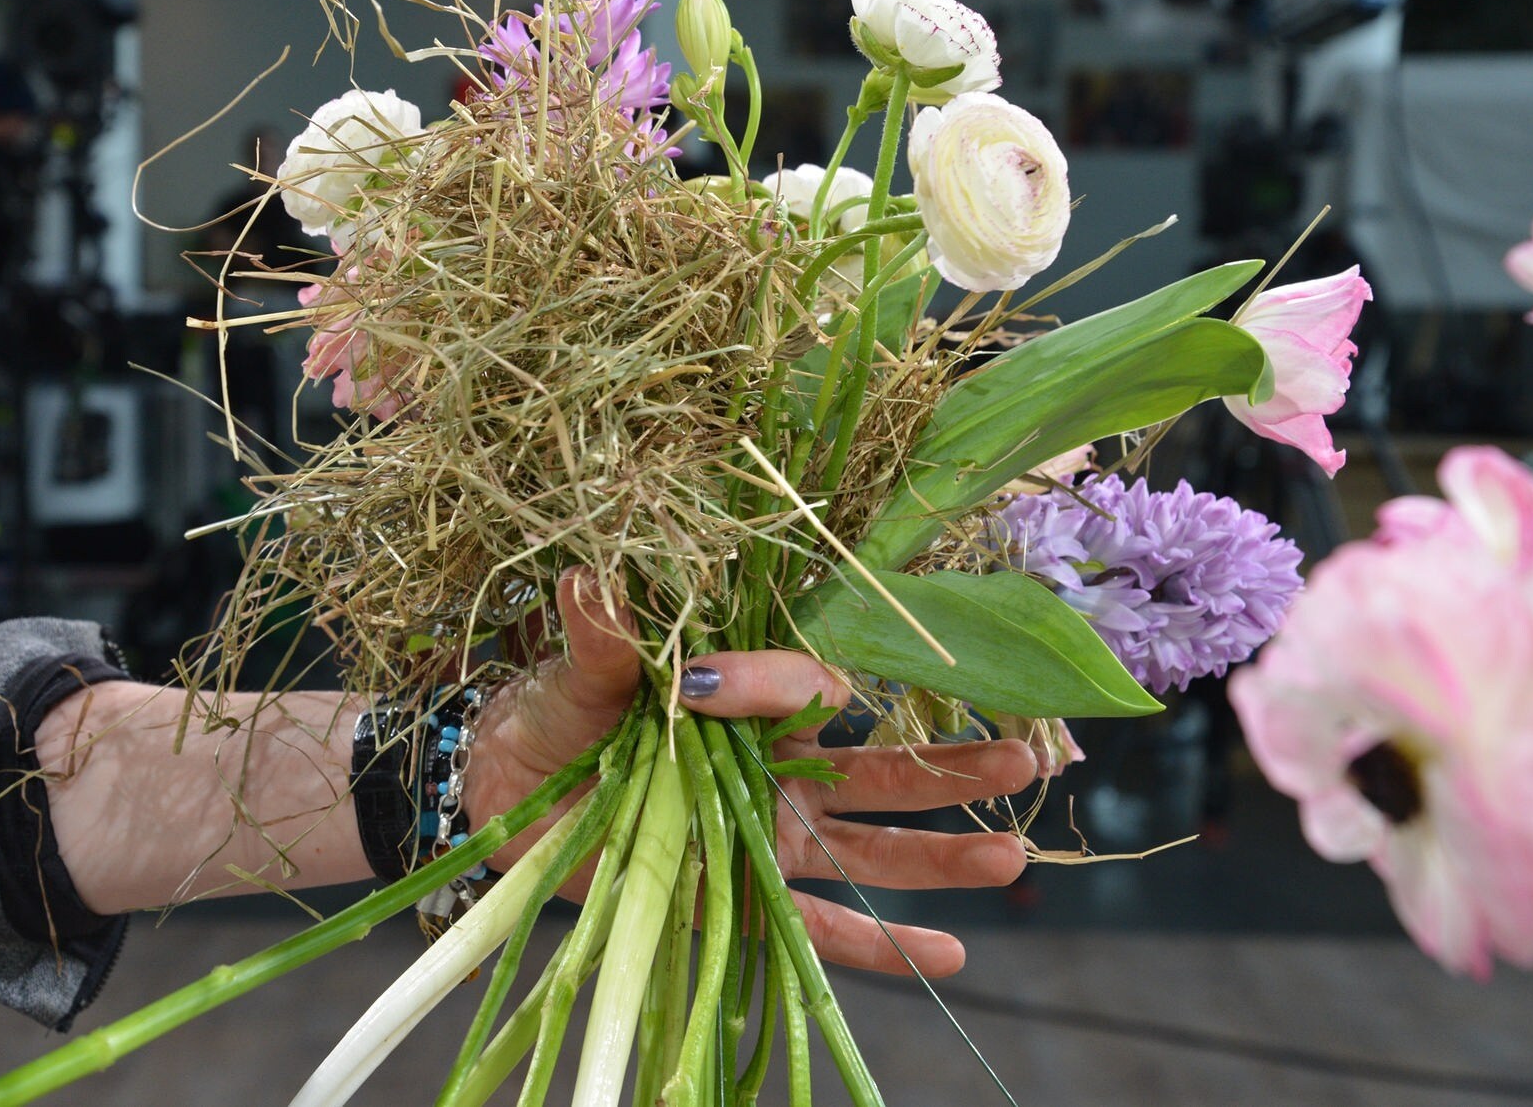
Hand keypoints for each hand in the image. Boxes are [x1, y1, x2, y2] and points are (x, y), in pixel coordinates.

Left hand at [464, 568, 1036, 976]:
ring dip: (941, 855)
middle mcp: (774, 767)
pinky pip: (816, 927)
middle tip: (1022, 754)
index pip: (797, 687)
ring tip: (1013, 853)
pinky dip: (880, 947)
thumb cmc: (555, 711)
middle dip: (948, 765)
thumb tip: (588, 577)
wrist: (510, 786)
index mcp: (746, 699)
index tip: (698, 686)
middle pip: (879, 768)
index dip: (769, 684)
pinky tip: (952, 955)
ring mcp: (765, 836)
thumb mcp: (579, 674)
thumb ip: (600, 638)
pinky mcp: (738, 897)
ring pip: (869, 848)